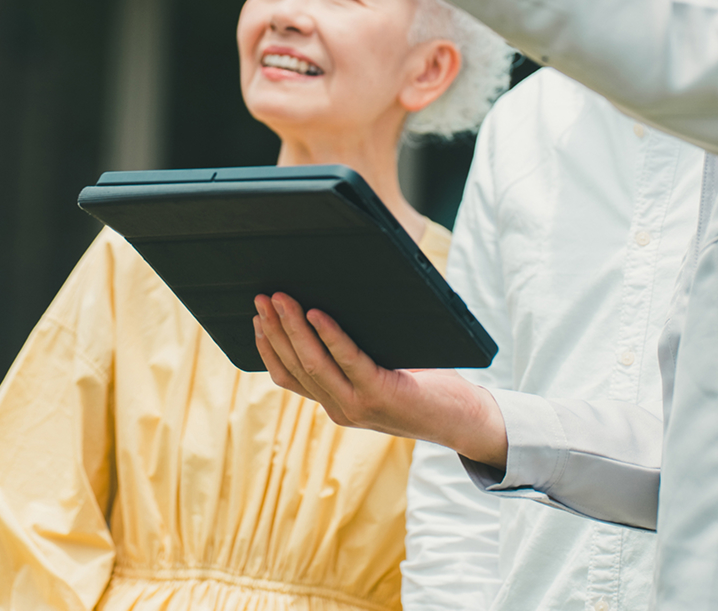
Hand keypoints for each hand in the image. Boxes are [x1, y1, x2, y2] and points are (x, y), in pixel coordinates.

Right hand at [253, 292, 508, 468]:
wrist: (462, 420)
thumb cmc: (425, 388)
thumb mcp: (380, 373)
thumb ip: (355, 357)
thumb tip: (332, 307)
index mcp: (335, 404)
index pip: (288, 377)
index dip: (268, 348)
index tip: (256, 319)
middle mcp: (340, 409)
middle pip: (295, 365)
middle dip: (275, 329)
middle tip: (261, 298)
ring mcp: (357, 406)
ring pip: (313, 363)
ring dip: (293, 328)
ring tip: (281, 298)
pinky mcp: (380, 395)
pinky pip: (348, 360)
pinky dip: (330, 335)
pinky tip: (318, 314)